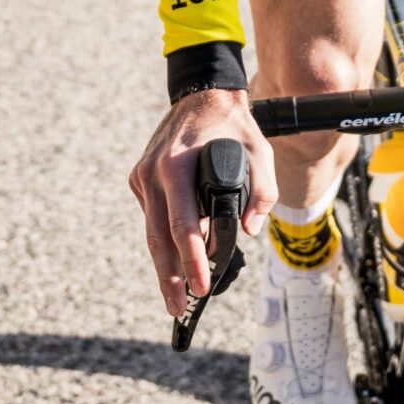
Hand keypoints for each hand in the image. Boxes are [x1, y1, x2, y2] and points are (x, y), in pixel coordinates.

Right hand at [128, 89, 277, 318]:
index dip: (192, 261)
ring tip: (175, 296)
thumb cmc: (233, 125)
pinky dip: (164, 239)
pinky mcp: (140, 178)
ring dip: (163, 265)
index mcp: (177, 167)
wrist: (201, 94)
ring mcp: (142, 176)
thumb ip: (263, 192)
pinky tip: (176, 259)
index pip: (183, 226)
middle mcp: (153, 173)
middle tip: (177, 309)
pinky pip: (152, 216)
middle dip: (169, 278)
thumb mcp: (260, 151)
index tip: (200, 287)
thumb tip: (248, 231)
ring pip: (151, 231)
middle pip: (158, 238)